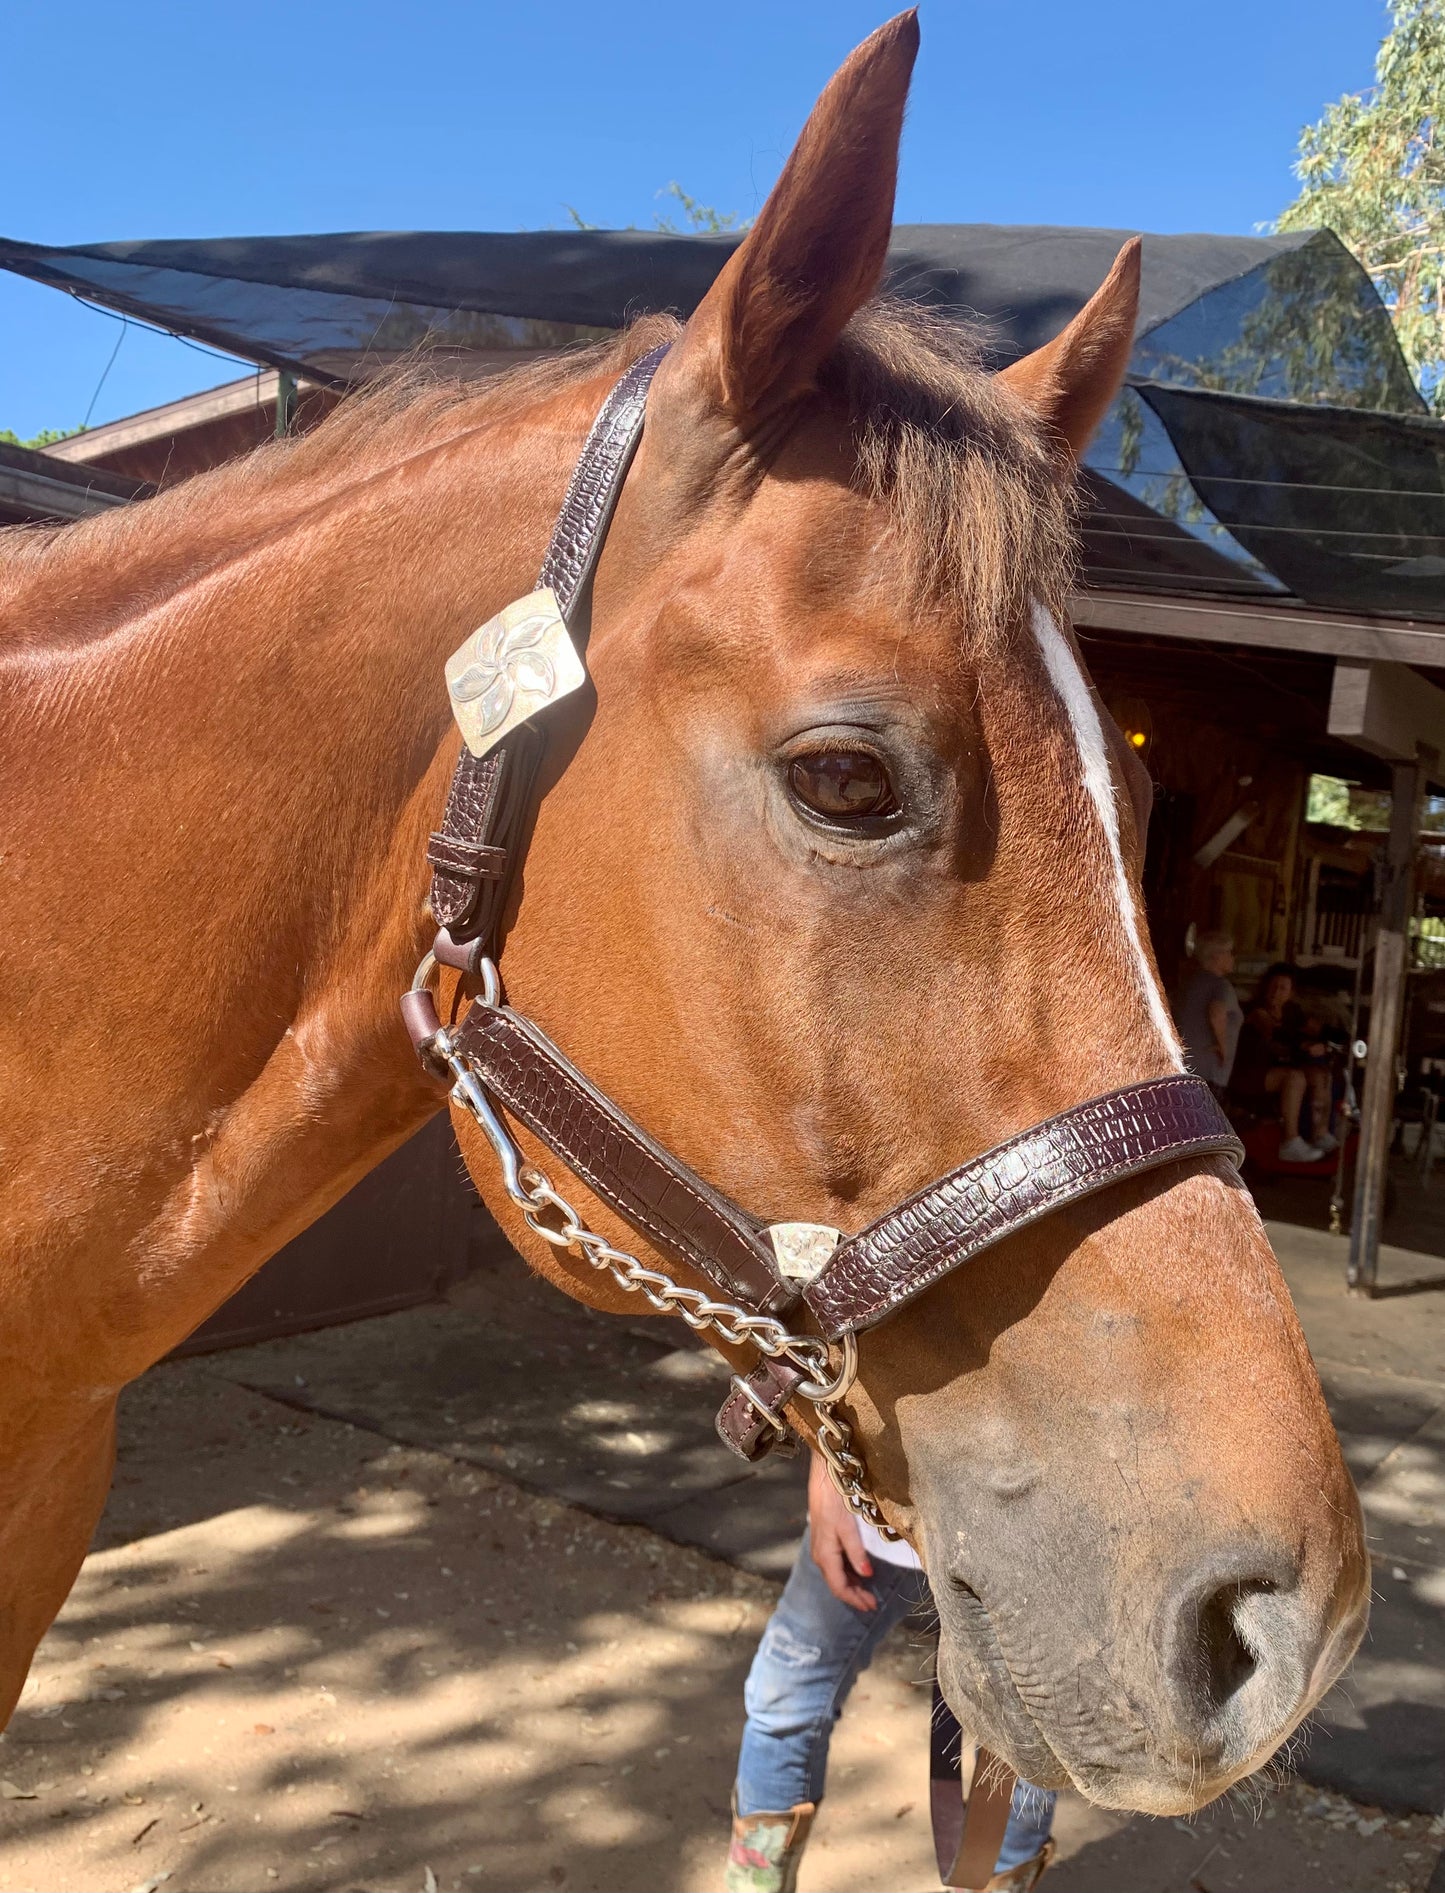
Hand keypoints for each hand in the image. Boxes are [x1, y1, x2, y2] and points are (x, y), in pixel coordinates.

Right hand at [807, 1450, 876, 1609]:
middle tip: (872, 1603)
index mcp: (824, 1555)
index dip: (855, 1599)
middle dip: (854, 1596)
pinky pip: (835, 1564)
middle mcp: (820, 1555)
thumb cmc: (834, 1500)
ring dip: (851, 1585)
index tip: (872, 1606)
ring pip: (836, 1575)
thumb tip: (867, 1576)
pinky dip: (848, 1573)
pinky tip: (858, 1572)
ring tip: (867, 1592)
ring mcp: (821, 1547)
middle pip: (837, 1584)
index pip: (839, 1587)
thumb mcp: (847, 1527)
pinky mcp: (825, 1539)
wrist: (824, 1476)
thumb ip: (857, 1552)